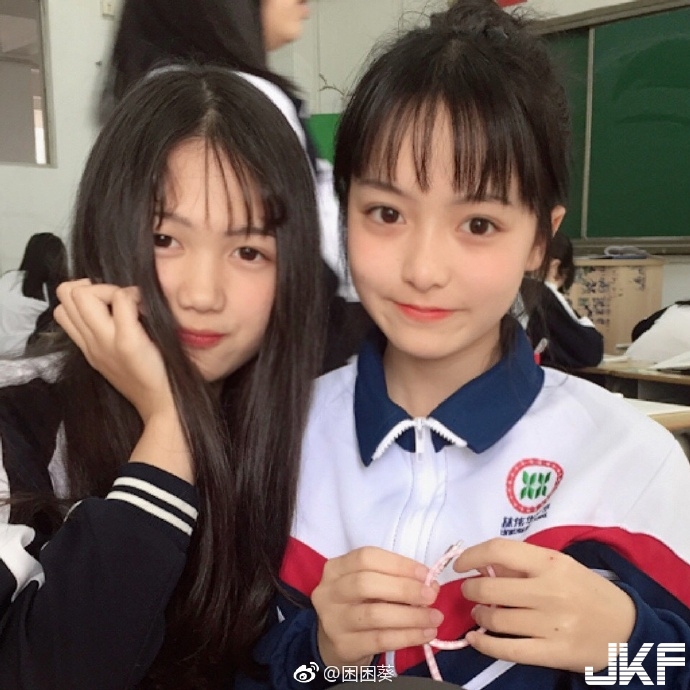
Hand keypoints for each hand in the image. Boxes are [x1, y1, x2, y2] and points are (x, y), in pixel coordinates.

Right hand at [54, 279, 173, 421]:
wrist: (163, 406)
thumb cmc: (148, 378)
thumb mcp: (116, 359)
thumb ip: (107, 335)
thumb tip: (112, 306)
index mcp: (88, 347)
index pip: (61, 310)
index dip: (82, 296)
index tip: (108, 304)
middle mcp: (91, 342)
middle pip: (65, 295)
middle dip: (90, 286)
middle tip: (117, 299)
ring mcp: (106, 341)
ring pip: (83, 294)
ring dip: (108, 288)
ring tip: (130, 302)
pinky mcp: (128, 341)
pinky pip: (121, 299)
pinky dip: (133, 294)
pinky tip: (146, 308)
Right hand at [312, 547, 442, 667]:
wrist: (333, 643)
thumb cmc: (357, 605)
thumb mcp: (367, 585)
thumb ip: (392, 579)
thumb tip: (430, 584)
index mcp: (335, 568)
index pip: (366, 557)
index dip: (398, 564)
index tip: (425, 574)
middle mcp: (328, 592)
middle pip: (367, 583)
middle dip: (405, 588)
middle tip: (431, 596)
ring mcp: (333, 621)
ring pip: (375, 614)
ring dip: (411, 616)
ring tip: (434, 617)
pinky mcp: (344, 646)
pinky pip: (380, 640)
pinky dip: (407, 636)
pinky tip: (426, 634)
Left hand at [453, 538, 635, 672]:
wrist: (627, 628)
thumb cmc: (586, 590)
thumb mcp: (560, 566)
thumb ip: (523, 565)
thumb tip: (482, 566)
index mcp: (551, 563)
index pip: (499, 550)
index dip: (472, 555)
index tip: (460, 564)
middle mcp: (550, 591)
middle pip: (490, 588)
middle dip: (471, 589)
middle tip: (470, 592)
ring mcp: (552, 624)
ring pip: (496, 620)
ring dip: (479, 616)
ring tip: (480, 613)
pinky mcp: (554, 653)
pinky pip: (508, 651)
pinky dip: (484, 645)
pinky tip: (475, 639)